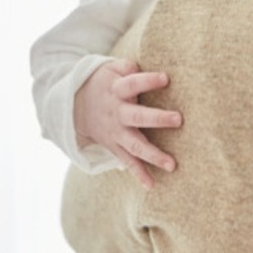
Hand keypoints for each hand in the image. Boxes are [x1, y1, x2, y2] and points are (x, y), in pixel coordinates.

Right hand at [74, 59, 182, 188]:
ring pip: (135, 145)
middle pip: (137, 116)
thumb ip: (128, 67)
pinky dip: (138, 174)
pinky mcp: (114, 146)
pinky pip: (127, 162)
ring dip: (153, 155)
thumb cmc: (104, 83)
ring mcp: (115, 132)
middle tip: (178, 119)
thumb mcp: (110, 69)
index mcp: (116, 90)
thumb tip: (145, 69)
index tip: (165, 78)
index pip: (133, 83)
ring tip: (172, 164)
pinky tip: (151, 185)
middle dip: (157, 118)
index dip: (148, 81)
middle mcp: (117, 112)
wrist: (74, 106)